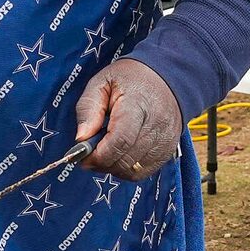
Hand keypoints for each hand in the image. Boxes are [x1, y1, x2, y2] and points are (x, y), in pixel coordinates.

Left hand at [73, 57, 181, 180]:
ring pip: (133, 170)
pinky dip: (126, 169)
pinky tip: (120, 155)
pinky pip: (143, 172)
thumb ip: (88, 109)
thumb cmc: (130, 79)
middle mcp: (156, 125)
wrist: (167, 78)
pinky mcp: (168, 151)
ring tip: (104, 152)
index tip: (83, 155)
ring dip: (113, 168)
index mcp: (137, 104)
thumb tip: (80, 139)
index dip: (98, 155)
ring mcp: (165, 140)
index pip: (120, 141)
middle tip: (89, 155)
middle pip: (125, 160)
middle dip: (101, 163)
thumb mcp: (101, 83)